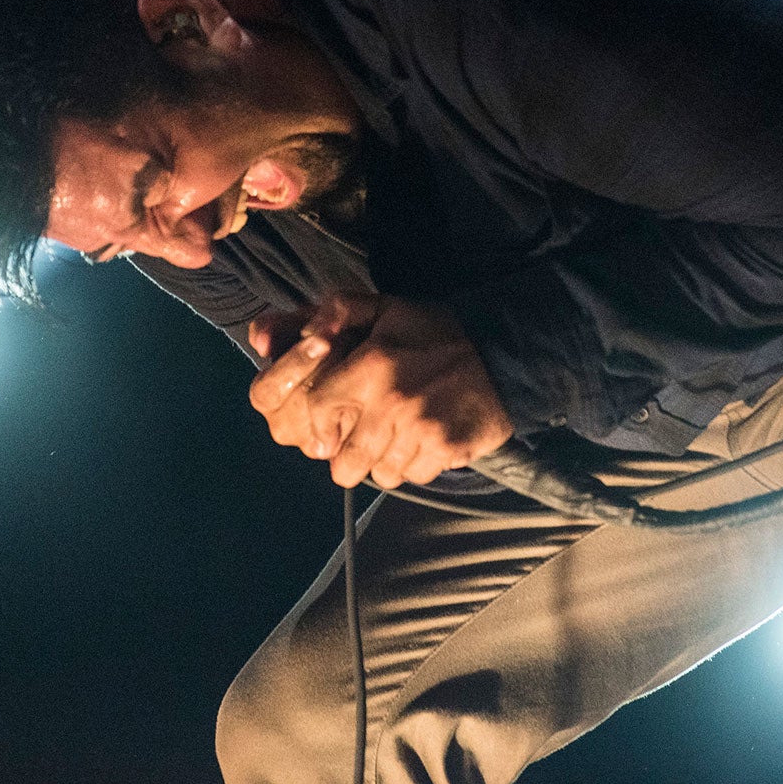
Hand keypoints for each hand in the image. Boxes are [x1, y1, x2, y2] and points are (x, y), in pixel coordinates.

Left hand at [247, 292, 513, 489]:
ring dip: (380, 462)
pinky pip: (413, 476)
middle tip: (357, 440)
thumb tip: (282, 335)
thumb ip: (331, 313)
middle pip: (343, 463)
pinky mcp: (447, 449)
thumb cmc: (433, 331)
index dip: (316, 422)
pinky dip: (412, 465)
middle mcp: (390, 404)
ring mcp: (421, 431)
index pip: (316, 411)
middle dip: (344, 456)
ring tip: (391, 439)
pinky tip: (419, 442)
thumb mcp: (382, 307)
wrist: (500, 351)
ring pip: (379, 475)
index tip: (328, 421)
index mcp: (369, 367)